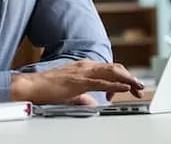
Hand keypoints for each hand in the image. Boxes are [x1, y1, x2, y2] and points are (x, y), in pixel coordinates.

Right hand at [10, 59, 143, 103]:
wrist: (31, 86)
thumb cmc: (47, 89)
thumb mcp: (71, 93)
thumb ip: (83, 97)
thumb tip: (93, 104)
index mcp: (84, 67)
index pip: (109, 69)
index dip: (123, 77)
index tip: (131, 87)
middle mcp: (85, 66)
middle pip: (115, 68)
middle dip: (130, 77)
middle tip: (140, 88)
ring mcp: (82, 72)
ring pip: (112, 72)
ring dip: (127, 79)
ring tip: (138, 86)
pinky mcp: (79, 81)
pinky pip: (101, 82)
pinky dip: (116, 85)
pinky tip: (125, 88)